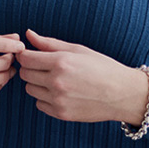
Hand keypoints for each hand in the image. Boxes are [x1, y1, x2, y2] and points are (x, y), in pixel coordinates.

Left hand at [17, 29, 148, 123]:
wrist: (123, 94)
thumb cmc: (101, 67)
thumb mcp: (77, 50)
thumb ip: (49, 43)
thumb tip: (28, 34)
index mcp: (61, 62)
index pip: (25, 58)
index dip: (26, 55)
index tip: (32, 55)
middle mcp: (57, 82)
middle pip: (24, 74)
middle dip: (31, 69)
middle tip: (45, 67)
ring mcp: (58, 100)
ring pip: (30, 89)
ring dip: (37, 84)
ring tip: (55, 79)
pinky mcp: (61, 114)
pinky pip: (39, 104)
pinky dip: (45, 98)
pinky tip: (60, 93)